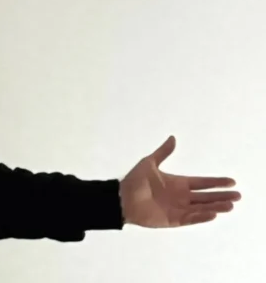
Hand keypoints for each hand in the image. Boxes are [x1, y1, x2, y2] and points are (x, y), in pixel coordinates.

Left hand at [119, 135, 240, 227]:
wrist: (121, 198)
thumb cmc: (134, 180)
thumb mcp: (149, 163)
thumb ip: (163, 152)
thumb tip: (173, 138)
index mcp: (178, 183)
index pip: (202, 183)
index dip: (216, 182)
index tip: (231, 181)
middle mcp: (181, 196)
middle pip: (206, 197)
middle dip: (221, 196)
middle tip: (237, 195)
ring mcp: (178, 209)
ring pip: (202, 208)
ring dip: (216, 207)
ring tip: (230, 206)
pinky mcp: (173, 220)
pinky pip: (191, 219)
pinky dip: (202, 217)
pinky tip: (213, 213)